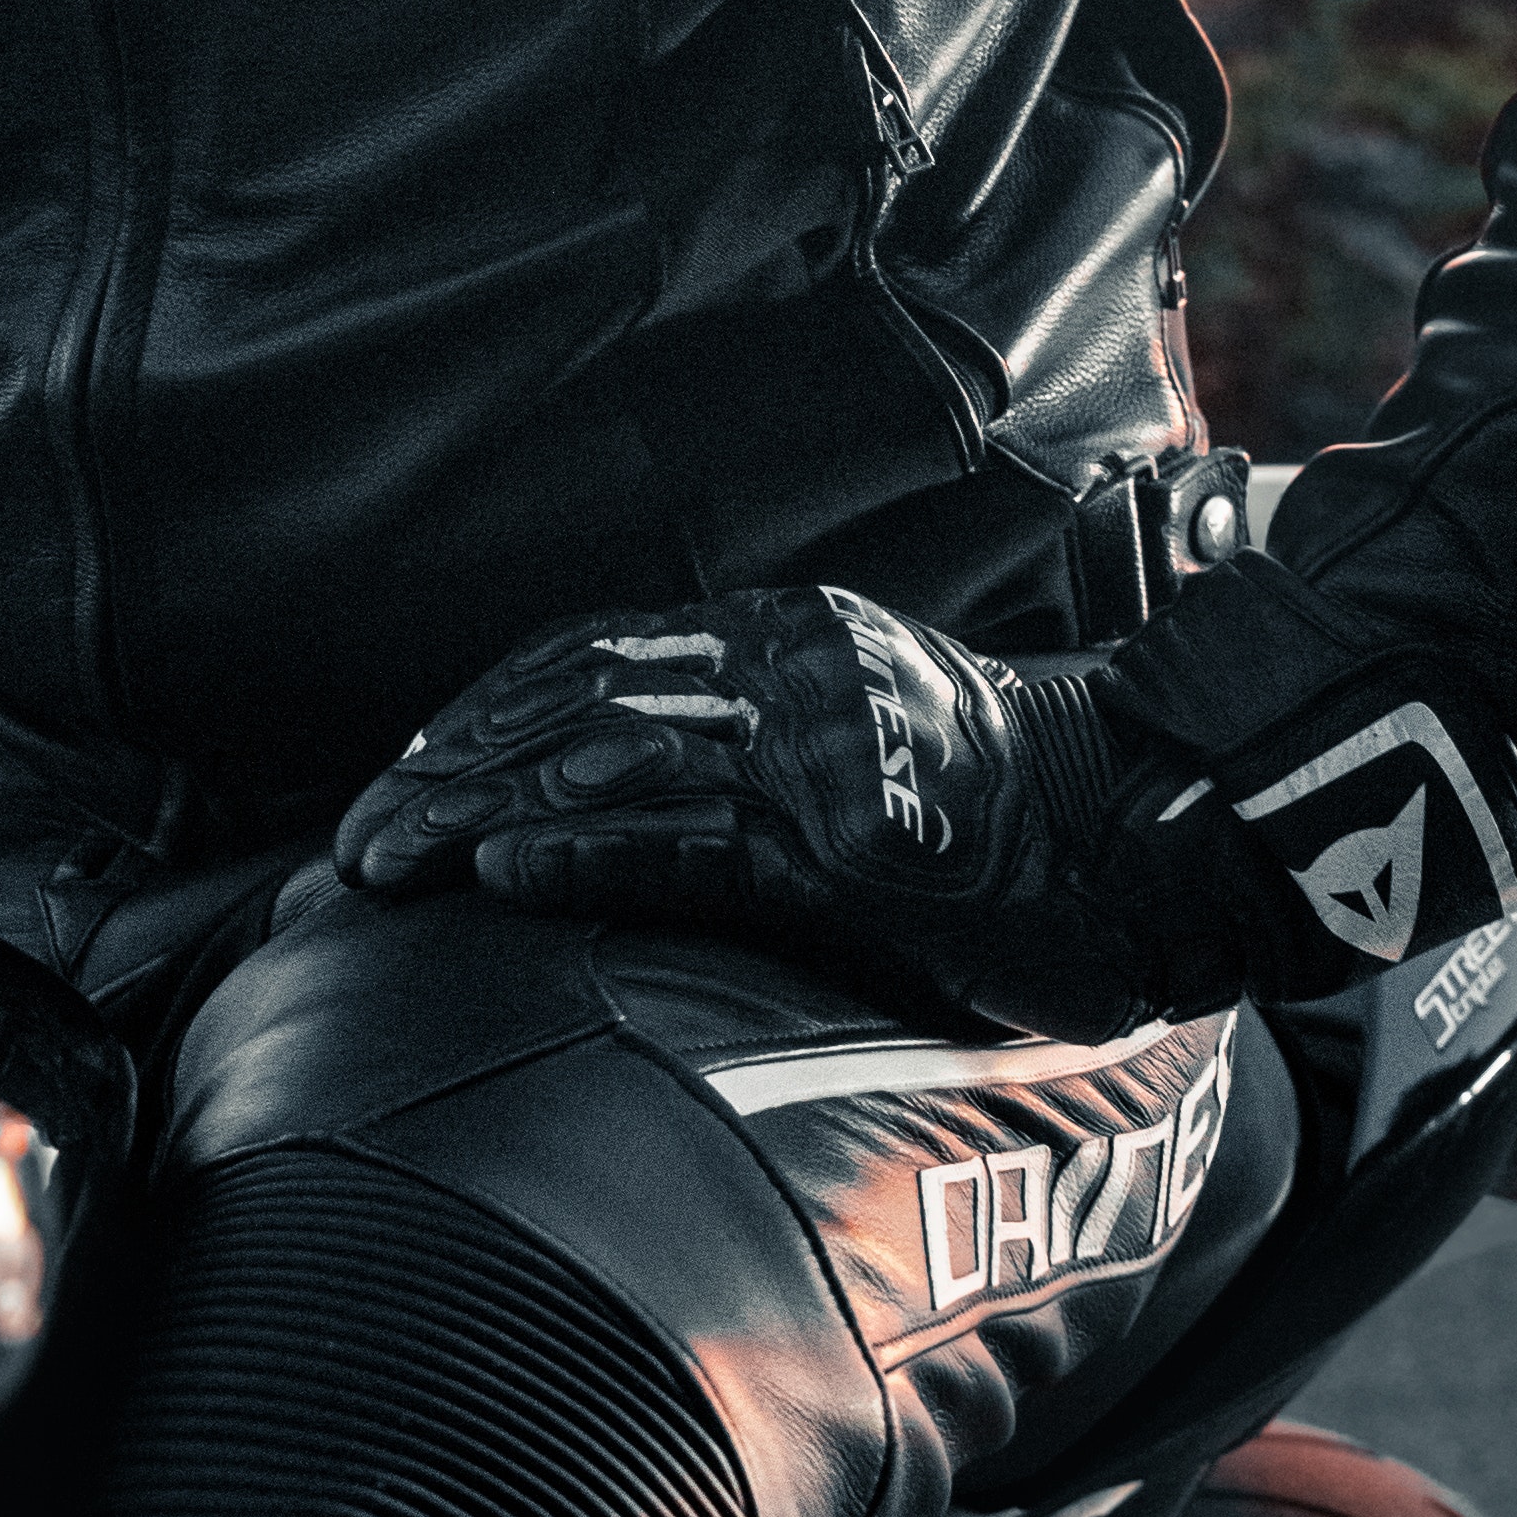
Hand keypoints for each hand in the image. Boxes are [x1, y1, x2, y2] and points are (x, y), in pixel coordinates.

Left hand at [336, 588, 1516, 1022]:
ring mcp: (826, 753)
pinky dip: (582, 849)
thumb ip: (768, 751)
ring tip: (373, 866)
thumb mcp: (873, 759)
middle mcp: (796, 671)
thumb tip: (635, 788)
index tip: (395, 782)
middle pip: (571, 697)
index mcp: (791, 642)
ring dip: (469, 814)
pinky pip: (695, 839)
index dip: (477, 718)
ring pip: (606, 756)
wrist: (1174, 839)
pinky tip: (495, 875)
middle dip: (440, 771)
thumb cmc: (1022, 826)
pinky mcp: (858, 847)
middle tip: (342, 849)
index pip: (590, 657)